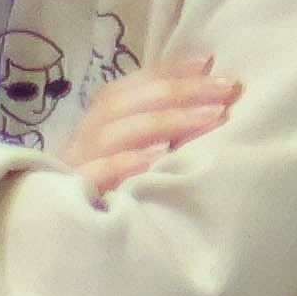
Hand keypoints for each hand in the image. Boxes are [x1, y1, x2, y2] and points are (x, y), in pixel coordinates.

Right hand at [69, 49, 241, 190]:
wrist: (70, 235)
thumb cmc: (114, 189)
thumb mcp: (136, 155)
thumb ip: (161, 130)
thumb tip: (210, 100)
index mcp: (98, 122)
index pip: (128, 87)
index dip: (166, 70)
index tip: (207, 60)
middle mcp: (85, 136)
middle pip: (123, 103)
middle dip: (178, 91)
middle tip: (226, 88)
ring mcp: (79, 162)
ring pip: (114, 132)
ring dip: (165, 120)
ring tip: (211, 116)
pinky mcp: (78, 191)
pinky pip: (97, 172)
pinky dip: (125, 162)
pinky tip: (157, 156)